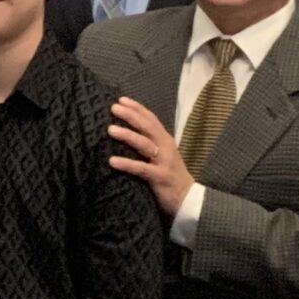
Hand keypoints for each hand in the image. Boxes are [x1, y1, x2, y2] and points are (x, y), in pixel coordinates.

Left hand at [105, 96, 196, 216]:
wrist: (188, 198)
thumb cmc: (170, 176)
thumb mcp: (163, 156)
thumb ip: (150, 143)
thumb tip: (127, 132)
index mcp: (165, 140)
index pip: (151, 119)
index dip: (137, 108)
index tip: (121, 99)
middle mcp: (166, 147)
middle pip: (147, 127)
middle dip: (131, 116)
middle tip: (113, 108)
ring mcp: (164, 162)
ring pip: (145, 144)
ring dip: (127, 136)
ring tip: (110, 130)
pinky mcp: (160, 177)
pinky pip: (141, 169)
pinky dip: (127, 164)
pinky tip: (112, 161)